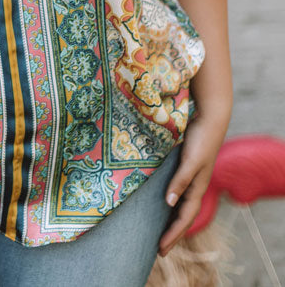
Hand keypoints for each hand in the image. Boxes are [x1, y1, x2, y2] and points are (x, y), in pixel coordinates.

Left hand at [158, 113, 228, 256]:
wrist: (209, 118)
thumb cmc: (201, 139)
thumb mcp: (190, 161)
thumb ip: (181, 180)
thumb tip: (169, 203)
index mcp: (198, 188)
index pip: (184, 219)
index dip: (173, 235)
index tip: (160, 250)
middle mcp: (194, 186)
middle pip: (183, 217)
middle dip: (172, 234)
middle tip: (159, 250)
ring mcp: (190, 177)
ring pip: (180, 206)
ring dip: (171, 220)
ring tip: (159, 231)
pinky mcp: (185, 167)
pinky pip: (177, 191)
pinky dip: (170, 202)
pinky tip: (161, 202)